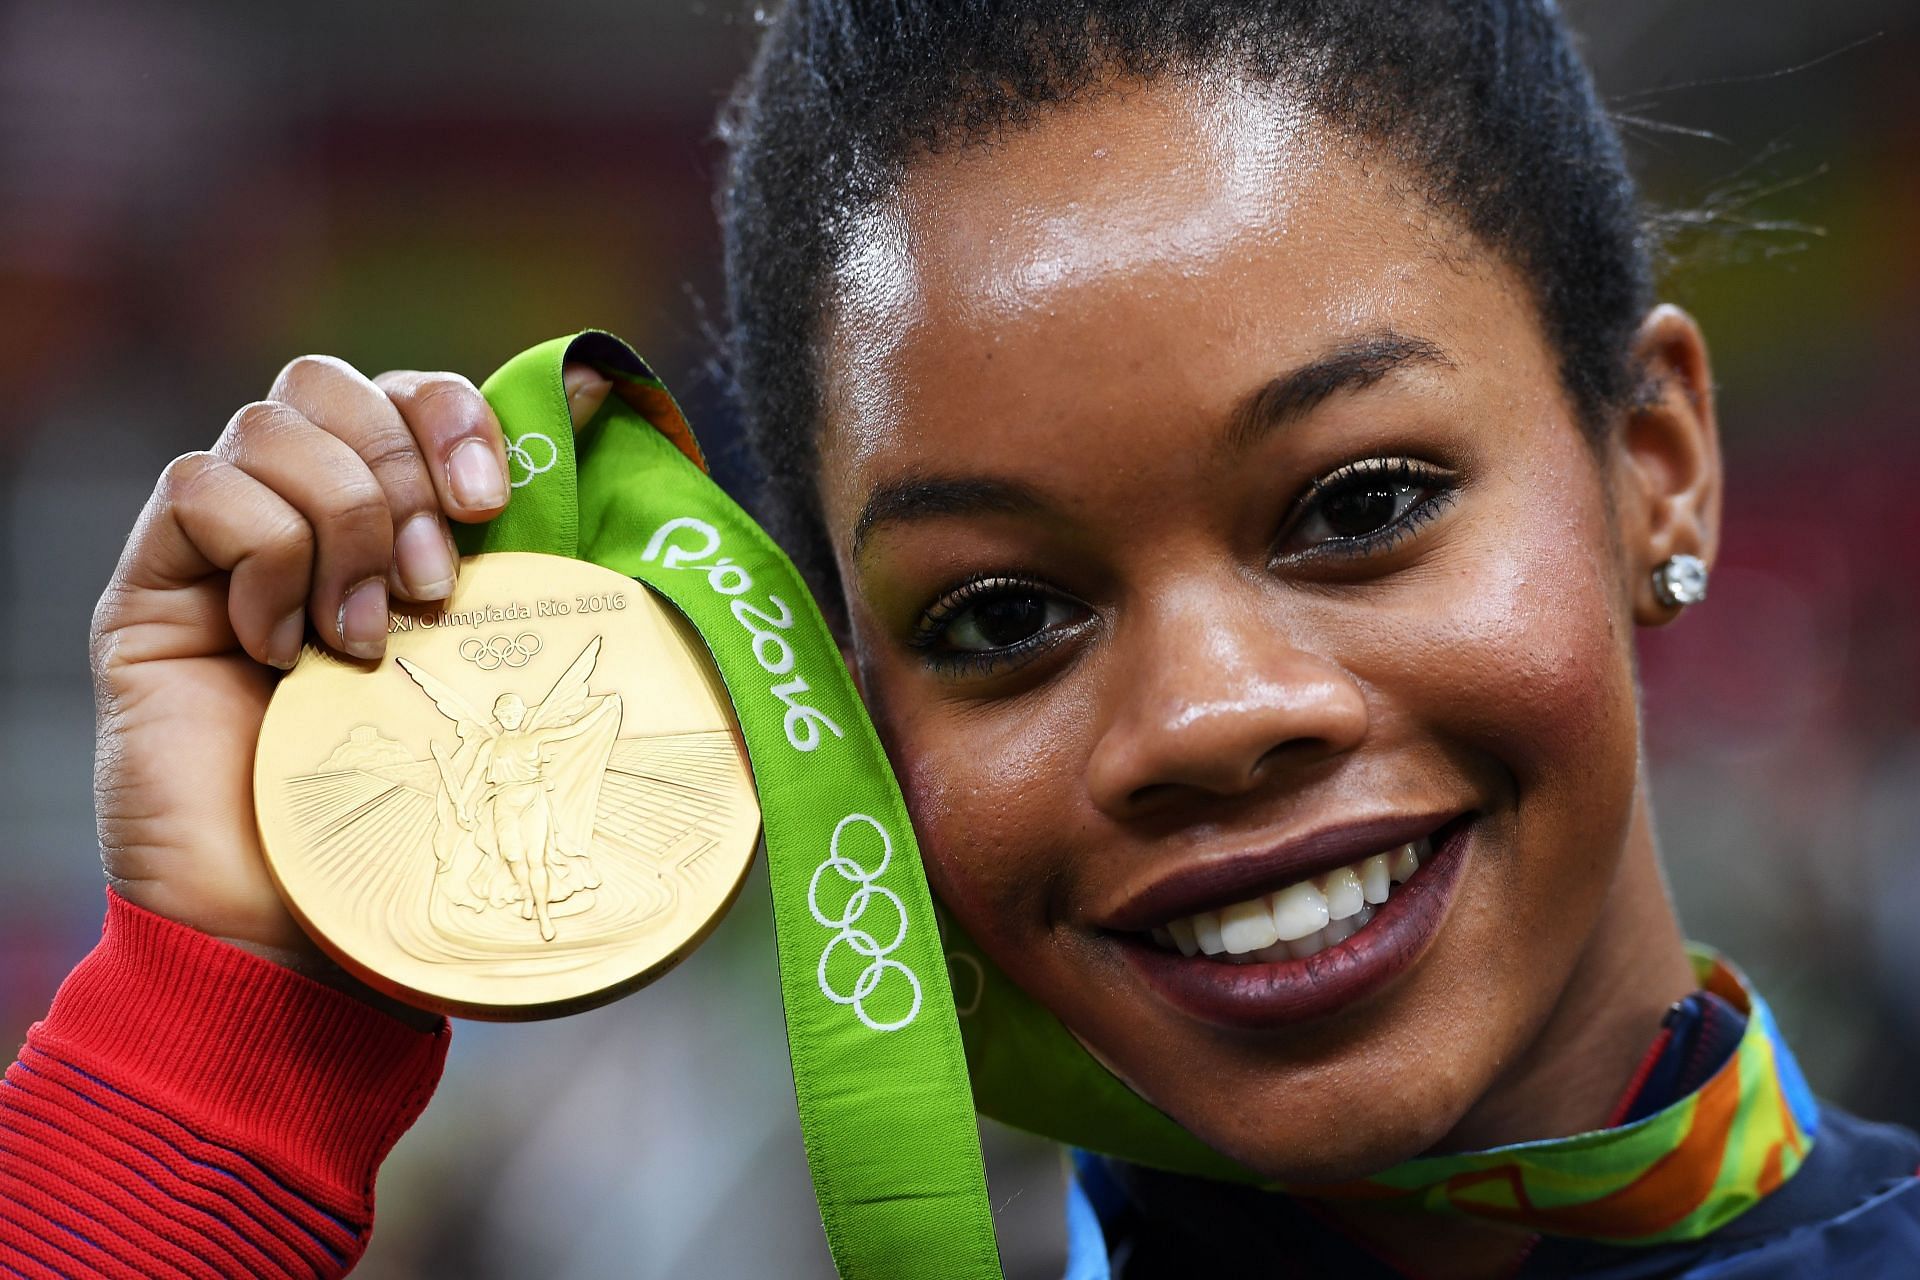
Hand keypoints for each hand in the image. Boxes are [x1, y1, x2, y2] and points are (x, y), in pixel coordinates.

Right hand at [90, 355, 611, 998]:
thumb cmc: (413, 815)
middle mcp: (302, 521)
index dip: (455, 413)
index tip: (494, 500)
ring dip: (344, 526)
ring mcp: (223, 550)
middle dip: (403, 469)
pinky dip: (261, 560)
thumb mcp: (499, 678)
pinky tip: (281, 656)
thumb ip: (533, 558)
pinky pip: (200, 489)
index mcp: (393, 529)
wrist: (296, 932)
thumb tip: (596, 404)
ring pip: (272, 425)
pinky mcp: (153, 588)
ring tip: (363, 640)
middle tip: (434, 588)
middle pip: (332, 382)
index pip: (409, 394)